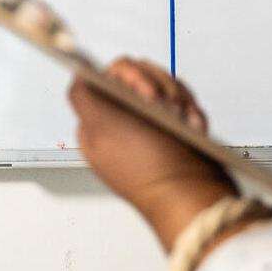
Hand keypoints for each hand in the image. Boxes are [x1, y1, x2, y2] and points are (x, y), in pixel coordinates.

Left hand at [69, 57, 235, 248]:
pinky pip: (185, 102)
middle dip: (157, 85)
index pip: (105, 78)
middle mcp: (123, 122)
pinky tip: (192, 128)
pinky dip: (191, 111)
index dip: (125, 76)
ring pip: (164, 85)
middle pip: (138, 76)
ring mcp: (151, 124)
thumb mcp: (101, 129)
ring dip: (178, 97)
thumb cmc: (148, 168)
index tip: (142, 90)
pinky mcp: (176, 128)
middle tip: (164, 106)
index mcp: (99, 123)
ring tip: (182, 120)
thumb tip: (79, 74)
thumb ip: (82, 97)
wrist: (192, 196)